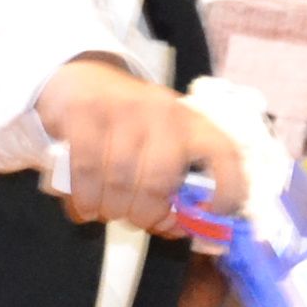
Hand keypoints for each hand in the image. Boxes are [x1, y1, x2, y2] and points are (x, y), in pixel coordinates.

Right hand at [35, 59, 237, 227]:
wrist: (80, 78)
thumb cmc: (127, 126)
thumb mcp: (160, 145)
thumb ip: (174, 186)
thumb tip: (180, 229)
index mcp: (192, 122)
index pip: (224, 154)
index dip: (227, 191)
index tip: (212, 216)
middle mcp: (163, 111)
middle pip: (158, 181)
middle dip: (144, 215)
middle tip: (133, 221)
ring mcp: (123, 108)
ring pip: (120, 180)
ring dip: (111, 210)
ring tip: (106, 213)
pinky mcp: (85, 111)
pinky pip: (87, 170)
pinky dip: (85, 200)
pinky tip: (84, 209)